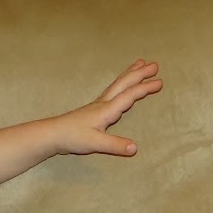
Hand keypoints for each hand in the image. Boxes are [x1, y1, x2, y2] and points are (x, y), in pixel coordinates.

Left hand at [45, 59, 162, 157]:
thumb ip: (115, 145)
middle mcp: (103, 103)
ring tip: (140, 64)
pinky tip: (122, 84)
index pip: (129, 96)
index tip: (160, 82)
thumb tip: (135, 148)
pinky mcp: (94, 109)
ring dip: (130, 74)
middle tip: (155, 65)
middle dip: (140, 74)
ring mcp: (98, 104)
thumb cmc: (72, 138)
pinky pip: (112, 90)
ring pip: (117, 84)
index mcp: (106, 110)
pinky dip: (121, 83)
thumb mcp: (95, 144)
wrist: (53, 135)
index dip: (145, 88)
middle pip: (124, 84)